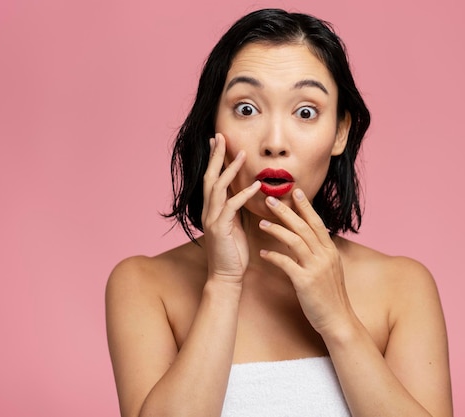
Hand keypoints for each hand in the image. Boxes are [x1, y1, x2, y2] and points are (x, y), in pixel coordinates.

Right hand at [202, 133, 260, 283]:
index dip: (214, 160)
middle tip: (221, 137)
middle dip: (216, 156)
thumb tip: (244, 192)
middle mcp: (208, 211)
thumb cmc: (232, 253)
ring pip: (218, 188)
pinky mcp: (220, 229)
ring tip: (242, 154)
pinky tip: (255, 185)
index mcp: (212, 209)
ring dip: (231, 170)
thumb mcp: (235, 226)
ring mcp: (212, 219)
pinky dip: (244, 194)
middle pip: (210, 177)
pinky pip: (232, 206)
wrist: (226, 276)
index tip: (218, 142)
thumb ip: (236, 209)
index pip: (212, 179)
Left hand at [258, 189, 354, 334]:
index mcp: (330, 251)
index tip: (296, 191)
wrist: (338, 320)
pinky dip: (273, 256)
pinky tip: (263, 252)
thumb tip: (308, 241)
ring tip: (261, 223)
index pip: (317, 223)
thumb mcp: (330, 270)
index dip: (306, 206)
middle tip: (270, 200)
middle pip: (303, 227)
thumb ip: (320, 254)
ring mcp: (316, 268)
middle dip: (286, 211)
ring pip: (295, 241)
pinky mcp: (305, 282)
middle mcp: (325, 256)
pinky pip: (286, 263)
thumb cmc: (331, 297)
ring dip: (277, 230)